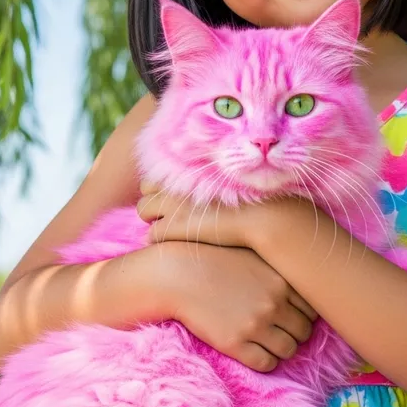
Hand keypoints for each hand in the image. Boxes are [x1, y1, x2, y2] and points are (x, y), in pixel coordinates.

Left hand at [137, 179, 269, 248]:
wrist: (263, 215)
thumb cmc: (252, 196)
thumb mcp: (229, 175)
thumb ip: (208, 174)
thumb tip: (196, 180)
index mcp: (188, 167)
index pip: (155, 174)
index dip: (161, 188)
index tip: (175, 198)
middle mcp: (177, 181)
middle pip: (144, 190)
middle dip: (153, 202)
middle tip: (173, 213)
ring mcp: (173, 203)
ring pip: (143, 210)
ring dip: (155, 219)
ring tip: (176, 227)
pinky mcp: (174, 227)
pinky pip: (151, 234)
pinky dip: (162, 238)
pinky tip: (181, 240)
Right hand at [159, 241, 317, 371]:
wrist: (179, 274)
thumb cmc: (217, 261)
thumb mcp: (254, 256)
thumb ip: (278, 272)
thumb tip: (302, 284)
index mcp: (281, 280)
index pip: (312, 308)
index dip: (304, 314)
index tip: (292, 314)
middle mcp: (273, 303)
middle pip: (304, 331)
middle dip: (295, 333)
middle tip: (280, 330)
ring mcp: (255, 325)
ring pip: (288, 350)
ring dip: (281, 349)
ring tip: (268, 342)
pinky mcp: (236, 344)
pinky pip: (266, 364)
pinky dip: (266, 361)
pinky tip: (255, 351)